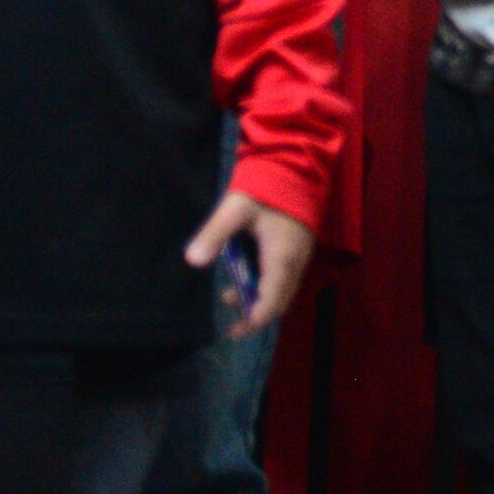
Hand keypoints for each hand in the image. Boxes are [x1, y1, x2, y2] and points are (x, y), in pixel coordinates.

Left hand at [185, 189, 315, 337]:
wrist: (298, 162)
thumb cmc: (266, 186)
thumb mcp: (234, 209)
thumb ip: (213, 235)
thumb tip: (192, 260)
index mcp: (281, 258)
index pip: (271, 303)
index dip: (253, 321)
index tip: (233, 331)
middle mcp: (296, 261)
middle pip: (280, 301)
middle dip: (255, 311)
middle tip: (229, 312)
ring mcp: (301, 253)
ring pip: (284, 289)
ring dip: (259, 297)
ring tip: (230, 291)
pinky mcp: (300, 245)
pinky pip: (287, 276)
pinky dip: (267, 284)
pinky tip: (248, 271)